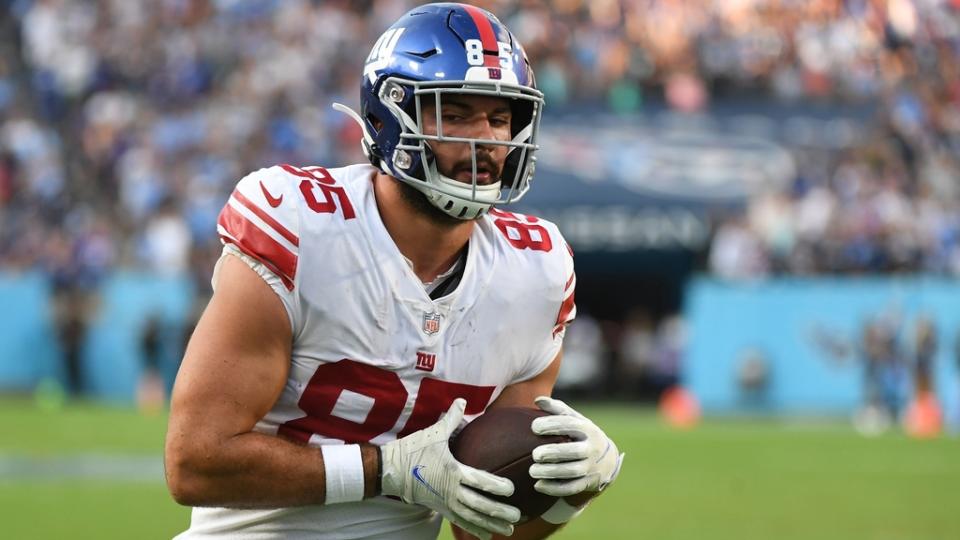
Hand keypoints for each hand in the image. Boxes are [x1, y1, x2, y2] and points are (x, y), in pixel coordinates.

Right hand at [380, 398, 520, 539]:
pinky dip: (475, 529)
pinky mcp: (440, 508)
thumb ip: (451, 418)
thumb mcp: (433, 433)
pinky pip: (460, 521)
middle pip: (479, 505)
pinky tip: (488, 535)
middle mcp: (450, 491)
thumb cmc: (413, 450)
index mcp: (452, 472)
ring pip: (472, 517)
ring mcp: (445, 502)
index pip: (479, 481)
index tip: (511, 489)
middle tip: (517, 515)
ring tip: (510, 529)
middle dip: (499, 511)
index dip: (496, 486)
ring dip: (491, 524)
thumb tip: (462, 400)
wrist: (390, 470)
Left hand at [529, 396, 623, 496]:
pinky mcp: (587, 483)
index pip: (570, 425)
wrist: (607, 460)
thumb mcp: (574, 419)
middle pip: (574, 451)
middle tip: (535, 454)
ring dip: (551, 472)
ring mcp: (591, 467)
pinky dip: (554, 488)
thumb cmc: (581, 435)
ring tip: (532, 470)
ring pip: (572, 472)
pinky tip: (538, 485)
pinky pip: (571, 488)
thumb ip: (557, 409)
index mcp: (587, 429)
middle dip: (553, 453)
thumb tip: (537, 400)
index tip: (534, 427)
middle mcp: (592, 448)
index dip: (552, 425)